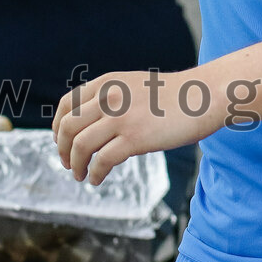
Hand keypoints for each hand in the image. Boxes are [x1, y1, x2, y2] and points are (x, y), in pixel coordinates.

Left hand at [53, 69, 206, 185]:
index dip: (57, 128)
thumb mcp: (135, 85)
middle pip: (68, 128)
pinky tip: (98, 179)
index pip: (67, 105)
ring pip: (80, 146)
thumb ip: (111, 97)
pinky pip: (102, 161)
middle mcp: (110, 97)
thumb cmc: (174, 95)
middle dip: (62, 150)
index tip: (61, 143)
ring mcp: (122, 117)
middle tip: (68, 164)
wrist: (203, 96)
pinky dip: (95, 174)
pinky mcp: (135, 138)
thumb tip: (90, 123)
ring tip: (81, 175)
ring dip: (75, 165)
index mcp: (108, 82)